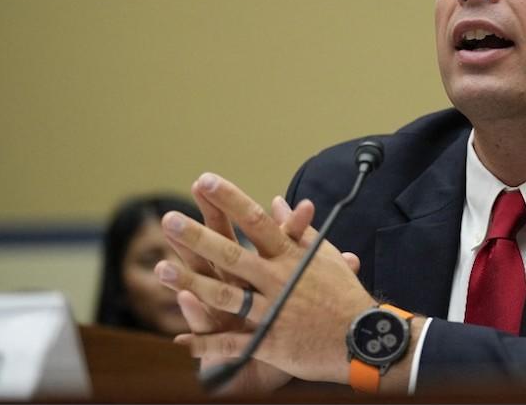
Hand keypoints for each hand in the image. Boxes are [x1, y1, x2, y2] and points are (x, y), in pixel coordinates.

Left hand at [157, 172, 374, 384]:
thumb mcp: (324, 257)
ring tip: (161, 268)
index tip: (207, 181)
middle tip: (169, 220)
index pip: (256, 222)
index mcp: (292, 256)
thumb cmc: (344, 295)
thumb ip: (297, 230)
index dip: (230, 200)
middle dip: (199, 237)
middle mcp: (279, 280)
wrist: (365, 340)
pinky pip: (232, 344)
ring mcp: (273, 312)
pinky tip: (179, 340)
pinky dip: (206, 344)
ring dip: (190, 283)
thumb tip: (275, 203)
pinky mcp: (270, 342)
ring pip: (225, 296)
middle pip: (232, 255)